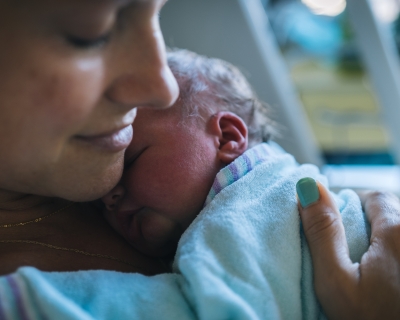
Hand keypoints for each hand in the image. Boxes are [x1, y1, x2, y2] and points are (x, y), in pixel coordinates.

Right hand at [297, 179, 399, 318]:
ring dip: (385, 239)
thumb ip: (323, 231)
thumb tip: (309, 186)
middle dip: (371, 223)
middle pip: (392, 212)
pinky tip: (388, 276)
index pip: (373, 197)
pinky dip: (394, 253)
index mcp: (397, 232)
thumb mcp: (336, 281)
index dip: (352, 207)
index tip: (339, 231)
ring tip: (371, 267)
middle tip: (353, 253)